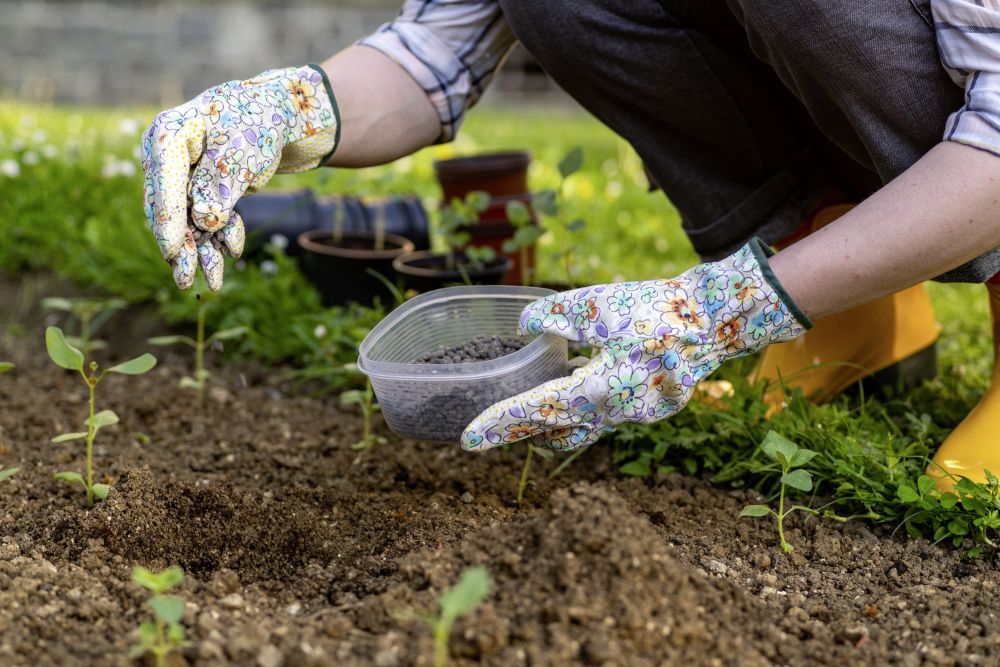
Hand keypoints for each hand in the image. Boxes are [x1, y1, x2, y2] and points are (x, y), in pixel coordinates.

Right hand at [141, 65, 339, 289]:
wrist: (277, 115)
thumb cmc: (257, 122)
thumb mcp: (242, 151)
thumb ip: (220, 186)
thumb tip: (205, 221)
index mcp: (168, 136)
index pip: (164, 183)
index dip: (168, 221)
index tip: (173, 252)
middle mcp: (167, 157)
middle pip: (169, 209)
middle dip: (182, 247)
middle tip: (187, 281)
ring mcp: (181, 175)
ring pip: (187, 221)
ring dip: (202, 251)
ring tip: (214, 282)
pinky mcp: (199, 190)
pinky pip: (205, 220)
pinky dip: (219, 236)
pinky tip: (233, 249)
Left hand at [461, 239, 810, 450]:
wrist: (714, 320)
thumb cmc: (655, 310)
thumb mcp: (597, 304)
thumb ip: (555, 316)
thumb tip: (524, 325)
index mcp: (601, 389)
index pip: (539, 412)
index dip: (501, 425)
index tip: (469, 440)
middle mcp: (617, 413)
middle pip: (558, 432)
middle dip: (521, 434)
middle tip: (486, 434)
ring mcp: (636, 415)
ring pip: (582, 430)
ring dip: (552, 424)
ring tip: (523, 415)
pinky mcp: (647, 407)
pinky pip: (604, 417)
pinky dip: (580, 409)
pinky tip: (571, 388)